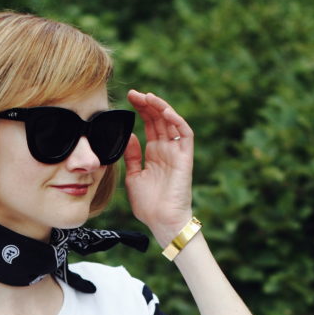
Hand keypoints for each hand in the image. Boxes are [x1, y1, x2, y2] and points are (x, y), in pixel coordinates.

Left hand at [124, 90, 194, 246]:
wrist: (161, 221)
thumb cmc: (148, 205)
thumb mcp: (133, 177)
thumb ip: (131, 156)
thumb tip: (129, 135)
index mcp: (154, 154)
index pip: (149, 125)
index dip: (140, 110)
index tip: (128, 99)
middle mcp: (166, 150)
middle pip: (159, 120)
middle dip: (147, 104)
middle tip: (133, 93)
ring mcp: (177, 152)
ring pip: (171, 122)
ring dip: (160, 108)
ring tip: (147, 96)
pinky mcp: (185, 157)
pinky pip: (185, 134)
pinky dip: (176, 121)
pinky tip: (164, 111)